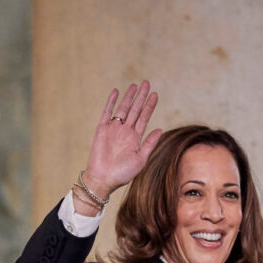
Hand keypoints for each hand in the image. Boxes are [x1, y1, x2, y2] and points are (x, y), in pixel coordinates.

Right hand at [82, 80, 162, 198]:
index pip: (144, 117)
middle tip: (146, 83)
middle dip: (141, 97)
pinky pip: (107, 112)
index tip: (155, 94)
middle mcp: (126, 131)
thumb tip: (160, 129)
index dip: (149, 105)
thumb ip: (150, 143)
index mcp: (136, 138)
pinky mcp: (102, 129)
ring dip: (129, 97)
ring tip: (135, 85)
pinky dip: (111, 102)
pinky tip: (116, 92)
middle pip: (135, 109)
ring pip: (123, 109)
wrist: (103, 179)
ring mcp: (114, 129)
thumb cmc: (122, 173)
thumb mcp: (141, 159)